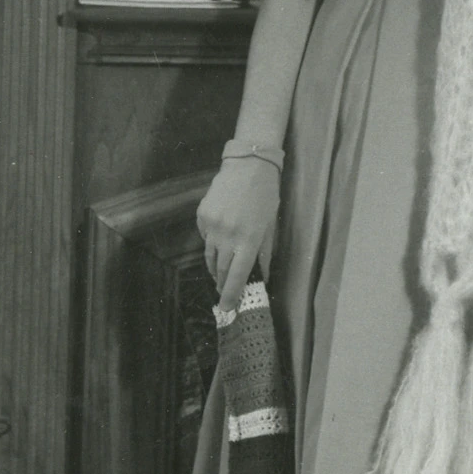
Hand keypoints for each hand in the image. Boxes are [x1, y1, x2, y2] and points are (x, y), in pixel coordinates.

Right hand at [196, 157, 280, 313]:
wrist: (247, 166)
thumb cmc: (265, 196)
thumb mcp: (271, 226)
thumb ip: (264, 254)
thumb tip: (262, 277)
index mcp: (249, 240)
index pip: (238, 276)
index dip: (231, 294)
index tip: (227, 307)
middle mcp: (228, 235)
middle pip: (221, 269)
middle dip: (222, 284)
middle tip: (224, 292)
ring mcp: (212, 225)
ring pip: (210, 256)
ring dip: (215, 268)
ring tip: (220, 273)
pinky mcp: (202, 216)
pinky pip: (205, 238)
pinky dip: (212, 244)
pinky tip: (220, 238)